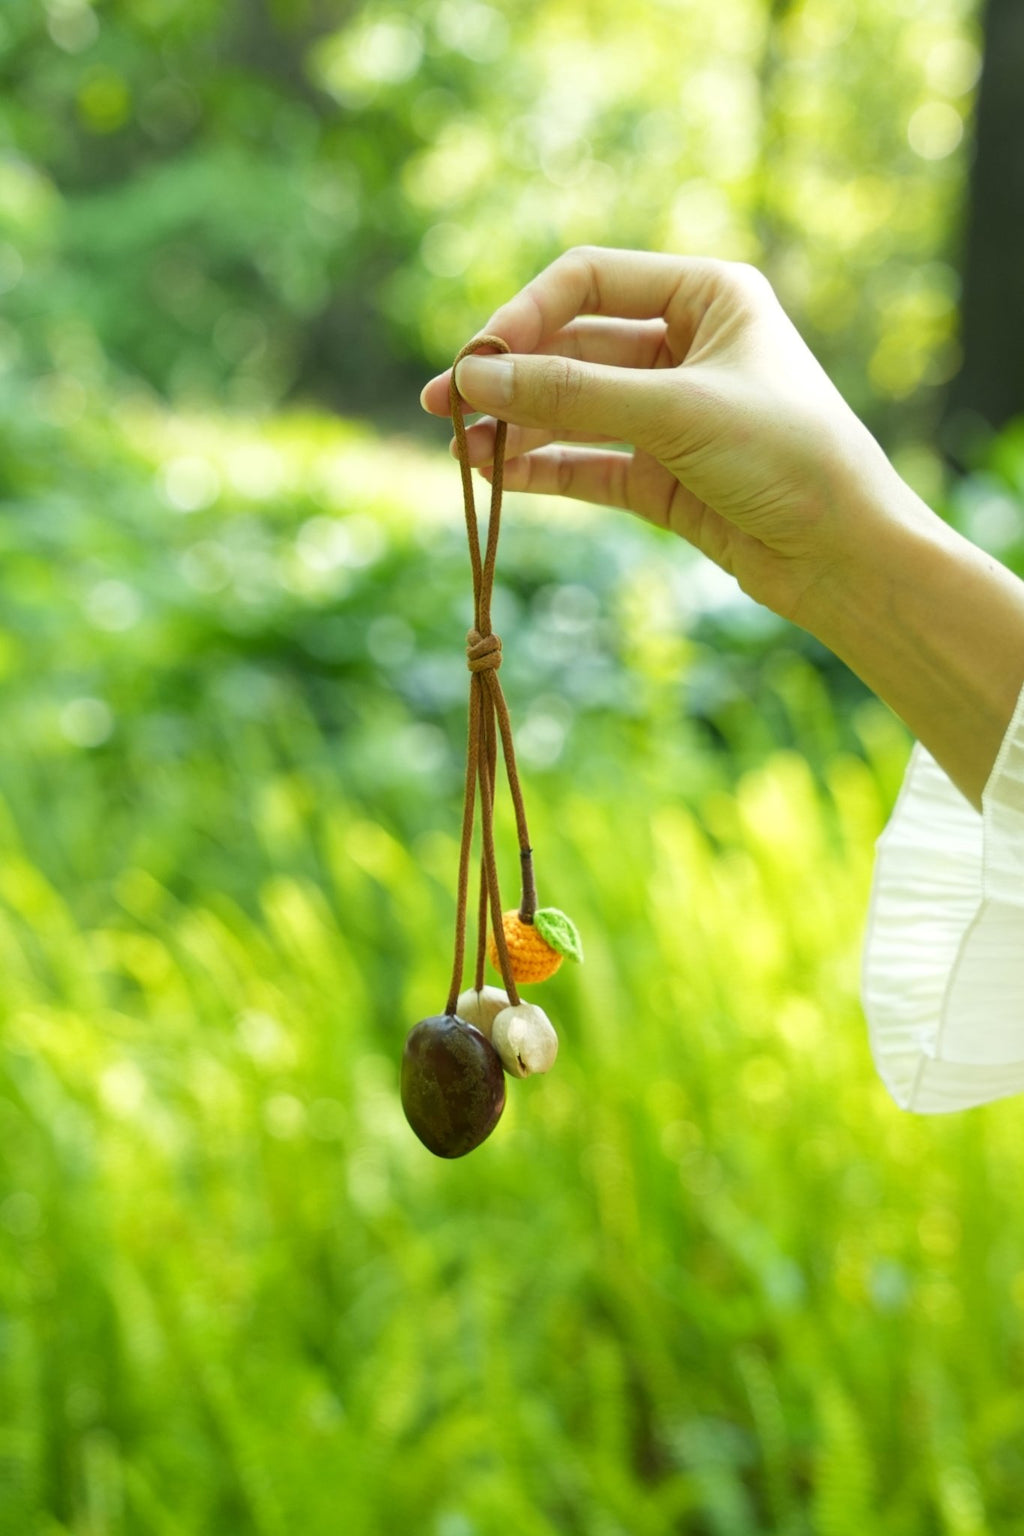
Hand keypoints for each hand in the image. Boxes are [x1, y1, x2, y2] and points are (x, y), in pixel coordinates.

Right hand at [422, 246, 1023, 806]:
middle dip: (511, 376)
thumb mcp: (676, 413)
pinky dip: (542, 468)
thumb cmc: (789, 457)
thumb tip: (472, 378)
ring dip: (518, 427)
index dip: (526, 314)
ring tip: (458, 450)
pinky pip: (587, 462)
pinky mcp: (663, 476)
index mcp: (707, 295)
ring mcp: (672, 413)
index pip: (589, 279)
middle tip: (443, 403)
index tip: (478, 359)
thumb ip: (572, 395)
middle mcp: (686, 345)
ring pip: (574, 409)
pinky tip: (494, 476)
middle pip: (573, 346)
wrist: (848, 558)